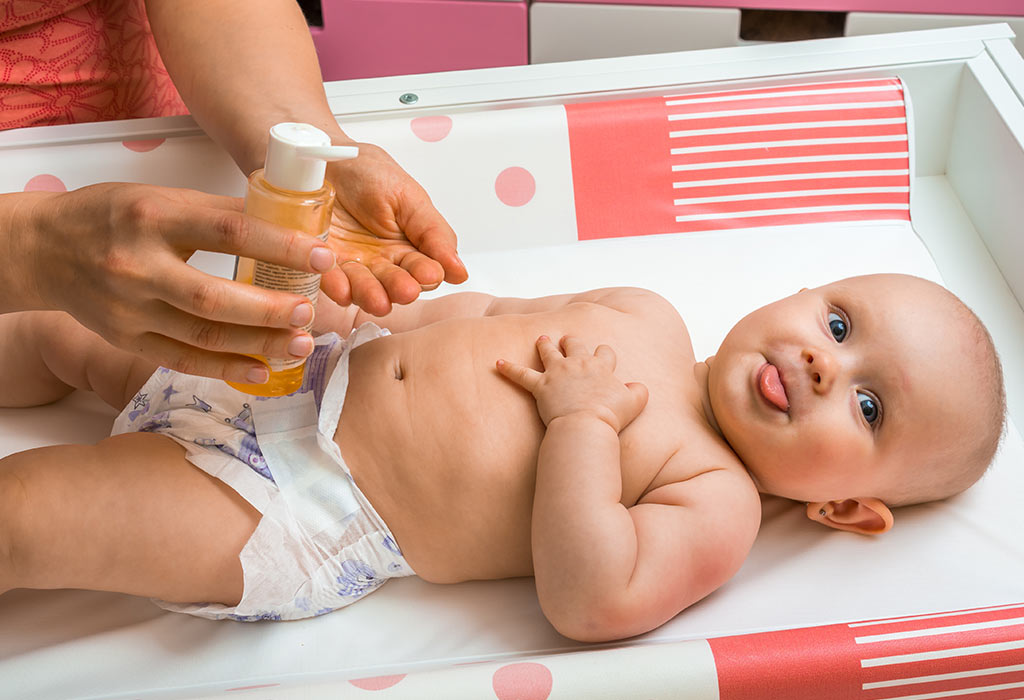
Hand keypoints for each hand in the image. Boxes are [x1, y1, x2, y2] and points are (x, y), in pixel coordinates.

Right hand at [19, 183, 336, 382]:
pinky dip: (225, 368)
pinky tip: (263, 370)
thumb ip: (218, 214)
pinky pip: (182, 360)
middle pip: (214, 296)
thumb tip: (287, 228)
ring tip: (300, 343)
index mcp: (153, 216)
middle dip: (270, 309)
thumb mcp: (161, 198)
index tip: (322, 257)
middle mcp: (138, 265)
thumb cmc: (111, 216)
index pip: (229, 231)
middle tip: (311, 311)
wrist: (44, 249)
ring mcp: (129, 309)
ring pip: (202, 335)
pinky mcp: (126, 339)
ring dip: (258, 344)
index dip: (281, 246)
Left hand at [319, 142, 467, 315]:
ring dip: (371, 295)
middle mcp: (382, 262)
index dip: (427, 274)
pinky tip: (343, 290)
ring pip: (364, 288)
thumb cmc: (367, 171)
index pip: (424, 271)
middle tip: (405, 290)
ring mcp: (352, 264)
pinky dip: (335, 286)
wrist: (324, 156)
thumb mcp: (409, 197)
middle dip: (400, 288)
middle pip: (395, 284)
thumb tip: (460, 271)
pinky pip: (327, 278)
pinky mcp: (321, 262)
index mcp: (408, 247)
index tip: (429, 274)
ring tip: (377, 300)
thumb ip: (435, 233)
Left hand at [497, 335, 647, 431]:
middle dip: (571, 341)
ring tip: (541, 339)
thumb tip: (639, 387)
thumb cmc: (611, 416)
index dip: (603, 353)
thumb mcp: (634, 403)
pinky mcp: (541, 386)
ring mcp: (558, 373)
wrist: (587, 424)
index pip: (604, 352)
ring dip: (544, 345)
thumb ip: (638, 392)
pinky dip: (508, 369)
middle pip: (575, 344)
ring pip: (548, 352)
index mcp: (601, 367)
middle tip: (567, 338)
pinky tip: (497, 363)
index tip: (602, 354)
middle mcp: (578, 364)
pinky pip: (521, 375)